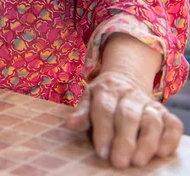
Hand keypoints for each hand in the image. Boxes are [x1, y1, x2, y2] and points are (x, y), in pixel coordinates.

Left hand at [65, 70, 183, 168]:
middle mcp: (129, 94)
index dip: (103, 131)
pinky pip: (172, 124)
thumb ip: (82, 114)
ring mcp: (149, 103)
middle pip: (128, 116)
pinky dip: (169, 138)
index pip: (105, 109)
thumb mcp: (89, 99)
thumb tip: (69, 124)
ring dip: (146, 142)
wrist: (124, 79)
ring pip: (151, 121)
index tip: (102, 153)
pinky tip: (162, 152)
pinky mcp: (164, 112)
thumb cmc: (102, 98)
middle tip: (119, 162)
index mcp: (107, 90)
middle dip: (124, 140)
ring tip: (138, 161)